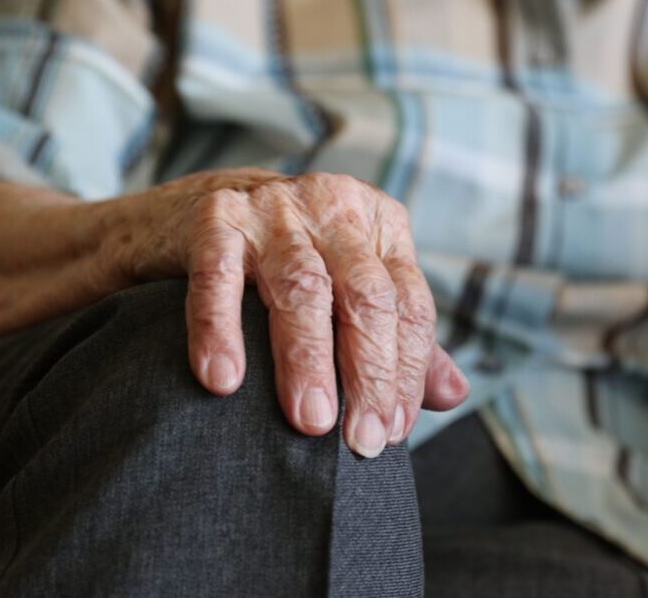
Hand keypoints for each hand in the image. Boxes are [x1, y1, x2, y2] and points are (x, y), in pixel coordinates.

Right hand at [118, 169, 468, 456]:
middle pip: (365, 295)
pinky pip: (219, 277)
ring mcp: (273, 209)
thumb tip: (453, 395)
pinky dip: (222, 330)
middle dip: (368, 373)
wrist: (194, 215)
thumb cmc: (287, 263)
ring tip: (310, 421)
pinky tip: (225, 381)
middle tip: (361, 441)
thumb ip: (397, 338)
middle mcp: (334, 207)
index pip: (408, 303)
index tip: (392, 430)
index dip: (405, 371)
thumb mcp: (349, 286)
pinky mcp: (215, 218)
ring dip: (308, 360)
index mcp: (379, 223)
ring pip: (302, 287)